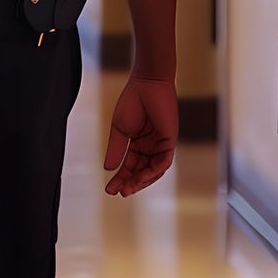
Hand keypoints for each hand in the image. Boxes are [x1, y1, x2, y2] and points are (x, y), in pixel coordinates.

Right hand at [103, 75, 177, 196]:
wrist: (147, 84)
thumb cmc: (133, 102)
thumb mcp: (119, 130)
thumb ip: (116, 150)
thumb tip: (108, 169)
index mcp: (138, 143)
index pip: (129, 166)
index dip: (119, 178)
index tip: (108, 189)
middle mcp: (150, 147)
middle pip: (140, 171)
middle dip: (129, 183)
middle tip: (118, 192)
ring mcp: (161, 145)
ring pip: (152, 171)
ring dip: (140, 181)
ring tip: (127, 189)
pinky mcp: (169, 142)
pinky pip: (162, 163)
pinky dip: (152, 172)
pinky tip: (140, 177)